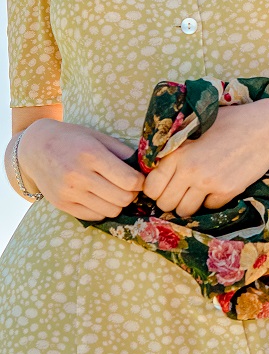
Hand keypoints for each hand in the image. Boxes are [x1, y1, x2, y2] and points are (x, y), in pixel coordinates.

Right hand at [17, 119, 145, 220]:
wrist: (36, 148)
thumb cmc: (73, 138)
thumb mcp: (98, 137)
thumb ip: (122, 152)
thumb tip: (147, 168)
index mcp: (91, 155)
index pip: (129, 180)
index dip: (141, 182)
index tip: (139, 178)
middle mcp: (79, 175)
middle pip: (122, 198)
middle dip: (132, 194)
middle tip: (130, 187)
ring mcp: (69, 193)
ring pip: (110, 210)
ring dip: (119, 203)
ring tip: (117, 192)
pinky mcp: (62, 205)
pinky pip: (94, 216)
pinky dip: (104, 209)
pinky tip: (102, 197)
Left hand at [142, 97, 268, 217]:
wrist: (264, 129)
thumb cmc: (228, 123)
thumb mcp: (196, 126)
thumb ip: (174, 145)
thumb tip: (154, 164)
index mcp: (178, 153)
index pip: (151, 187)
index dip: (156, 189)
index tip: (165, 184)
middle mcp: (190, 170)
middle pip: (165, 204)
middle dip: (171, 199)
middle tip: (181, 189)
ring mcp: (209, 183)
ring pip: (185, 211)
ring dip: (188, 203)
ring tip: (197, 189)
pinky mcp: (227, 191)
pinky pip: (208, 208)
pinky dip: (211, 201)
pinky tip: (218, 184)